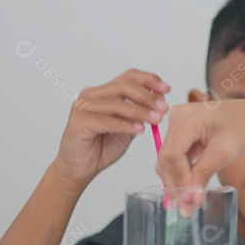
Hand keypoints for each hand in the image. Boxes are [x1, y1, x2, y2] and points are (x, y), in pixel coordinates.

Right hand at [51, 69, 168, 187]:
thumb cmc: (103, 146)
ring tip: (156, 119)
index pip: (129, 77)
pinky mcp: (78, 123)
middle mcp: (91, 95)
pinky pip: (107, 121)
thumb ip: (140, 112)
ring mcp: (83, 108)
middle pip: (124, 86)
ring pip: (117, 103)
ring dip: (140, 111)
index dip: (150, 80)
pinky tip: (139, 129)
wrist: (82, 167)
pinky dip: (126, 125)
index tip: (166, 90)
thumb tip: (160, 100)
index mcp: (104, 92)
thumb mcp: (128, 126)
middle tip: (163, 108)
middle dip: (148, 96)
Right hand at [157, 98, 244, 194]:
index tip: (190, 198)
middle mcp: (177, 117)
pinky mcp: (180, 132)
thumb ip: (204, 174)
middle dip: (176, 185)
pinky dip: (181, 174)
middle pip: (166, 158)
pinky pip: (175, 157)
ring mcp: (177, 124)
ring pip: (168, 160)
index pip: (172, 154)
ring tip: (188, 203)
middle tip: (186, 208)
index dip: (179, 179)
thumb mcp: (225, 153)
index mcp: (188, 118)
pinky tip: (189, 190)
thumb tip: (191, 197)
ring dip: (177, 182)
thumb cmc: (243, 128)